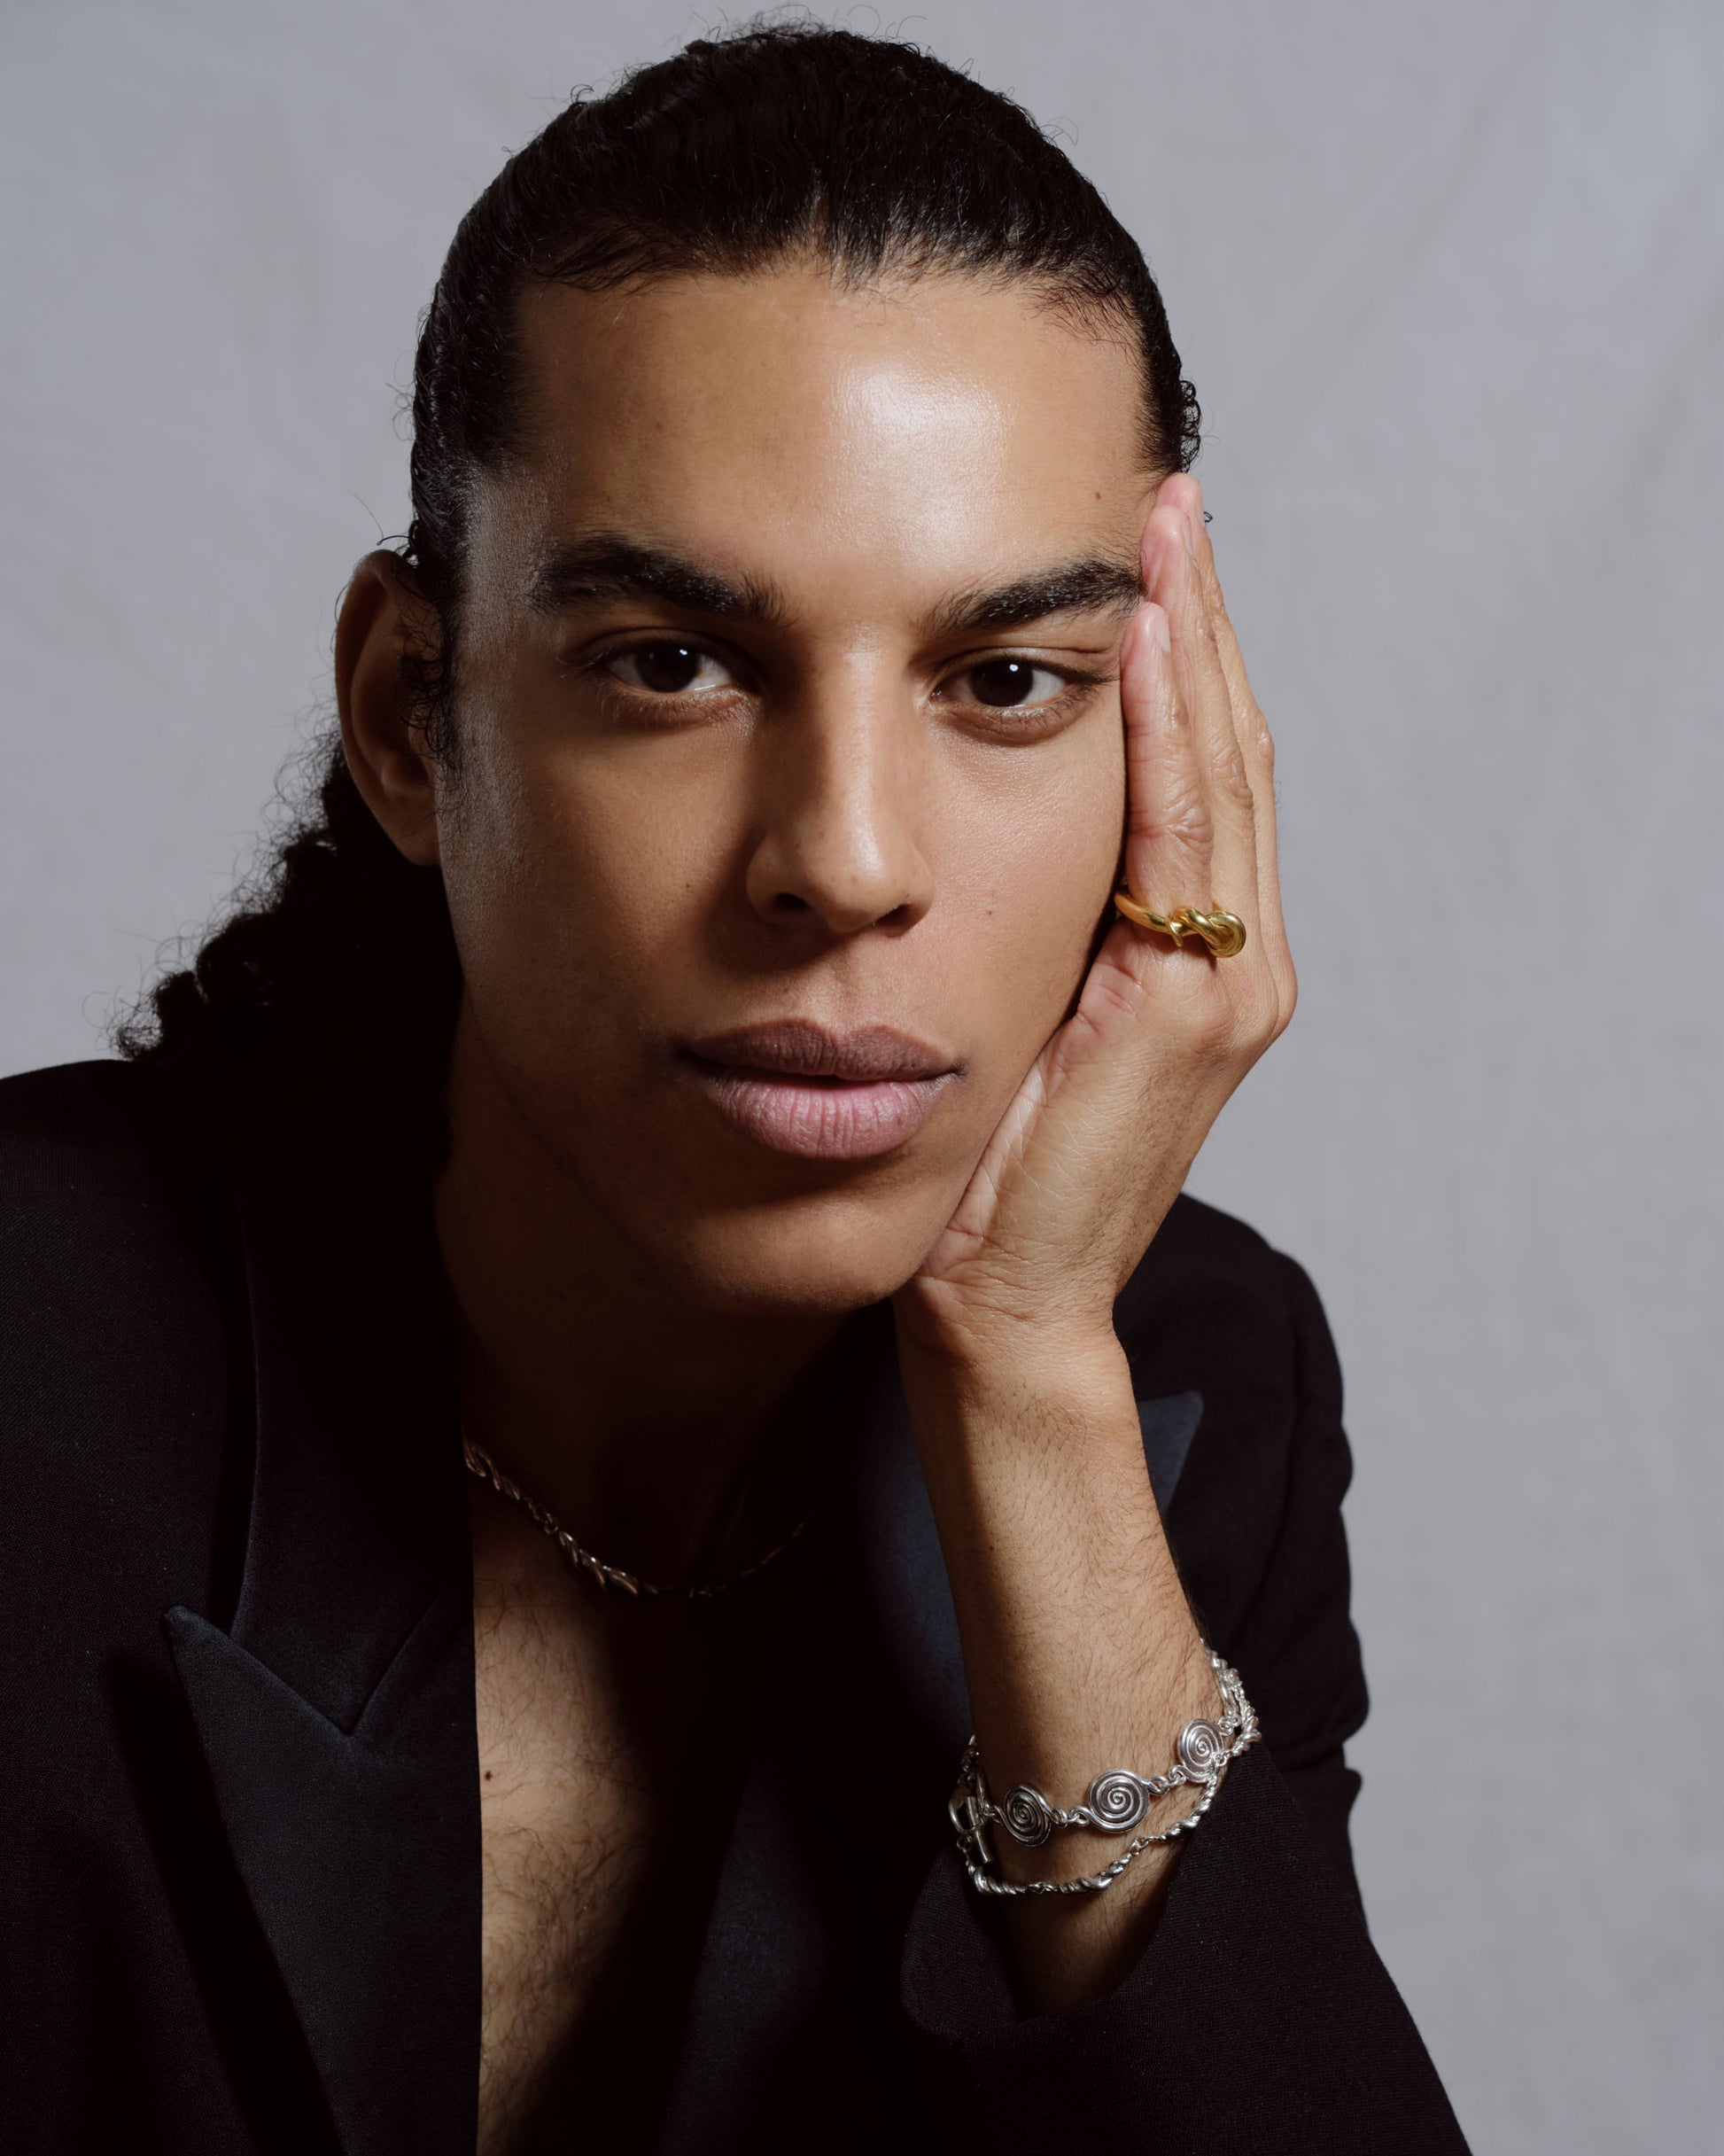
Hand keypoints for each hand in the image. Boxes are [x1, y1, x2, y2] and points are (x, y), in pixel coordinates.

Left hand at [895, 473, 1295, 1361]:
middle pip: (1226, 747)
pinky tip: (1144, 635)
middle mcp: (1232, 960)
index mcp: (1193, 958)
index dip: (1180, 654)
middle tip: (1164, 490)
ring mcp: (1225, 984)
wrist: (1004, 1308)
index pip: (1196, 770)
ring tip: (1163, 523)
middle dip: (1197, 617)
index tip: (1137, 545)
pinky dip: (1171, 730)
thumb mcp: (1010, 1021)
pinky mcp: (1194, 1007)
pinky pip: (1185, 834)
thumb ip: (1030, 926)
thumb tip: (965, 814)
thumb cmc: (987, 1177)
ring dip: (1194, 642)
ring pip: (1222, 770)